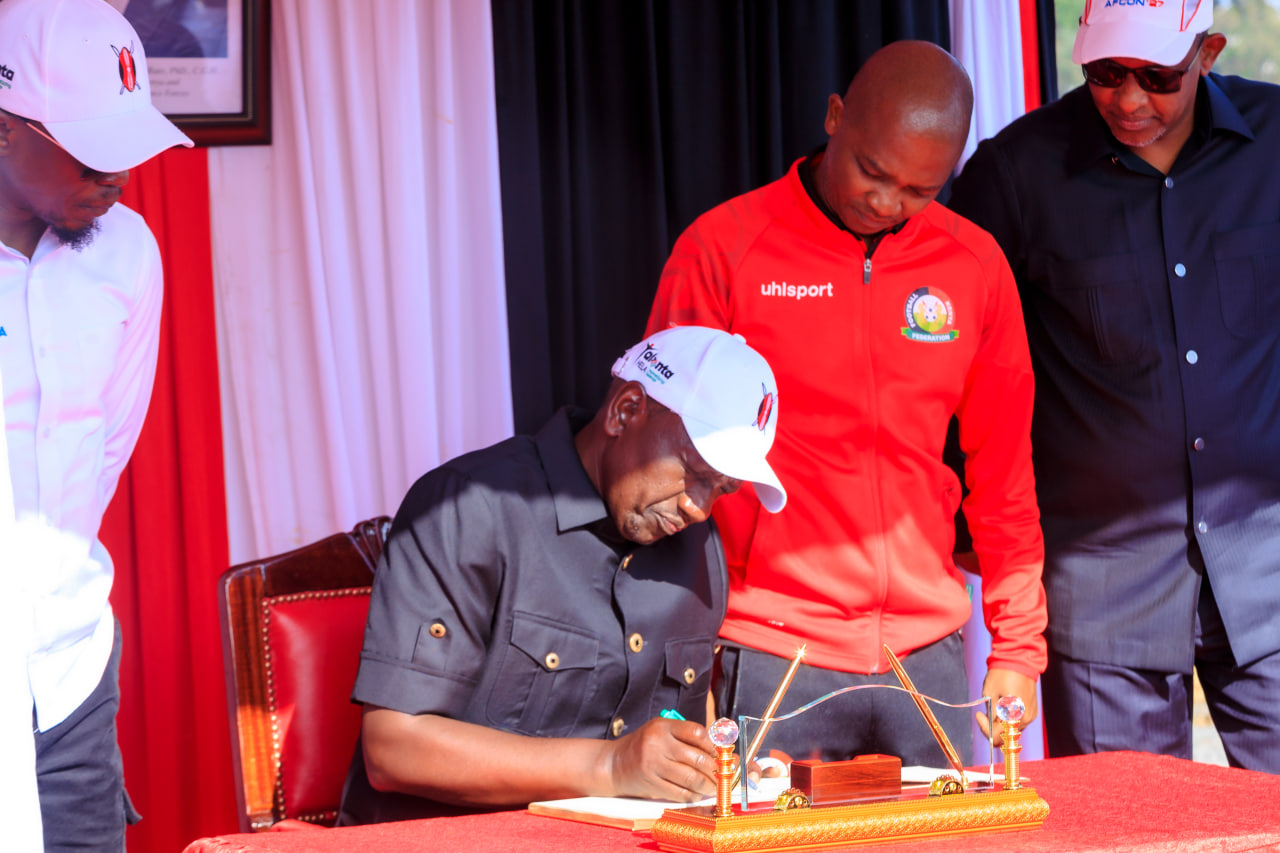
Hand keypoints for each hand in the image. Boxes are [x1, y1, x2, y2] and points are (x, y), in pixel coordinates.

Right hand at [603, 718, 717, 800]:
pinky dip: (694, 795)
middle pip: (697, 758)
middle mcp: (657, 743)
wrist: (613, 764)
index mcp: (662, 726)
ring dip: (708, 785)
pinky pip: (680, 793)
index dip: (714, 745)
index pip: (697, 733)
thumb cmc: (644, 747)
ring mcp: (653, 764)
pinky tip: (698, 793)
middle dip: (715, 769)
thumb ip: (686, 738)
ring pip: (692, 778)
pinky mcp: (651, 784)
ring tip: (714, 786)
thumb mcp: (661, 733)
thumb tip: (721, 750)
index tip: (721, 753)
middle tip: (723, 774)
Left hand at [975, 668, 1037, 746]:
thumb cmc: (1002, 675)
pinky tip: (1004, 704)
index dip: (985, 729)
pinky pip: (1018, 721)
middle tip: (984, 710)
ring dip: (1001, 721)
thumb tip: (991, 727)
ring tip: (995, 704)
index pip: (997, 738)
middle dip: (992, 725)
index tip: (979, 715)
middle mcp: (1025, 719)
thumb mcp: (989, 693)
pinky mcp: (1032, 711)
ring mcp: (1030, 715)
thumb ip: (991, 714)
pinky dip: (1009, 717)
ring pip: (1012, 728)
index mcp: (1014, 716)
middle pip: (1005, 735)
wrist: (1019, 661)